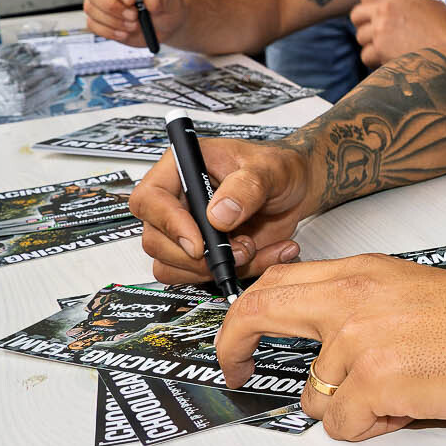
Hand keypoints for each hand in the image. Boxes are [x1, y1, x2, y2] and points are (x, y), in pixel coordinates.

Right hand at [83, 0, 184, 45]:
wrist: (164, 24)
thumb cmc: (165, 5)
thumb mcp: (170, 0)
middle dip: (112, 6)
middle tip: (134, 16)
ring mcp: (101, 1)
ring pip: (91, 8)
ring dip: (113, 21)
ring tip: (135, 25)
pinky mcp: (99, 19)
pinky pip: (92, 24)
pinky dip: (109, 32)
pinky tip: (125, 33)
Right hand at [129, 137, 312, 283]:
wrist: (296, 189)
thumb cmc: (278, 167)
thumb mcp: (269, 168)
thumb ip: (246, 187)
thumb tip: (218, 214)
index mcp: (182, 168)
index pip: (150, 199)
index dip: (169, 225)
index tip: (199, 243)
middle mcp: (178, 201)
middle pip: (156, 242)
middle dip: (197, 257)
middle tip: (240, 248)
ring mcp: (188, 230)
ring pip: (173, 267)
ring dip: (216, 268)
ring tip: (253, 247)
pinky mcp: (204, 254)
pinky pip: (202, 277)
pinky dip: (235, 274)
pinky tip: (263, 254)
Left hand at [216, 255, 445, 439]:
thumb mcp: (406, 289)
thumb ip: (358, 306)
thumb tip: (324, 345)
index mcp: (359, 273)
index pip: (276, 284)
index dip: (244, 315)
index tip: (239, 338)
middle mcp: (351, 299)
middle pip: (261, 314)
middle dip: (237, 347)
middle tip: (237, 371)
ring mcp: (358, 341)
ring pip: (314, 395)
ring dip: (346, 407)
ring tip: (396, 394)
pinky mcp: (374, 381)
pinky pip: (344, 424)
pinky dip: (371, 427)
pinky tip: (405, 408)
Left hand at [348, 0, 445, 67]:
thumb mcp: (432, 6)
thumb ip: (410, 3)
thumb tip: (399, 7)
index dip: (371, 9)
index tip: (378, 19)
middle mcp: (385, 8)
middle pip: (357, 15)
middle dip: (365, 26)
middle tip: (377, 37)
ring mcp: (381, 29)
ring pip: (360, 37)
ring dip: (371, 46)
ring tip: (389, 51)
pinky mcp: (381, 50)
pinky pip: (366, 55)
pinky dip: (375, 61)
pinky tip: (390, 61)